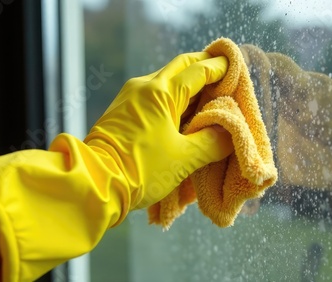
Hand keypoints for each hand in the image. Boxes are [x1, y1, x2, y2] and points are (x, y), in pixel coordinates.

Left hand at [84, 52, 233, 208]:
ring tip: (206, 93)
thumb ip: (212, 142)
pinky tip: (181, 111)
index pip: (198, 70)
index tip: (235, 66)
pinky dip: (171, 97)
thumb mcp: (184, 158)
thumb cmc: (141, 170)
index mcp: (161, 93)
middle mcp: (143, 87)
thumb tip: (229, 133)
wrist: (96, 183)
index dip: (219, 67)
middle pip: (180, 66)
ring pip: (164, 79)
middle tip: (222, 71)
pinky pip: (152, 94)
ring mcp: (129, 97)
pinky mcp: (121, 110)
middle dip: (202, 65)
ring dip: (186, 82)